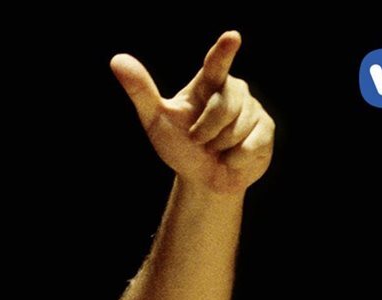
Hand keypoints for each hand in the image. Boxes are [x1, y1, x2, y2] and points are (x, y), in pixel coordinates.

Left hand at [111, 31, 273, 194]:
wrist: (202, 179)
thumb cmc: (180, 145)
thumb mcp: (156, 120)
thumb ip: (140, 91)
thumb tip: (116, 60)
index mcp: (208, 82)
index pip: (216, 64)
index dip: (224, 52)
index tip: (231, 37)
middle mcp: (234, 89)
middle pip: (224, 107)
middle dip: (206, 132)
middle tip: (200, 141)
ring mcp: (253, 108)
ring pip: (238, 128)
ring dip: (220, 147)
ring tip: (217, 147)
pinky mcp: (265, 130)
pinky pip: (250, 146)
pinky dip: (235, 159)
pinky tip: (232, 157)